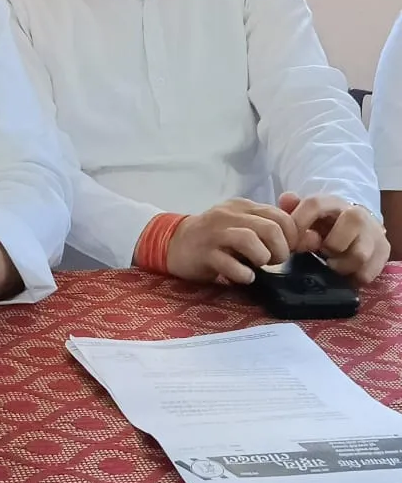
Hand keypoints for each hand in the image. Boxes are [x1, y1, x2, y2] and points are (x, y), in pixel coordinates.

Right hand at [166, 199, 296, 283]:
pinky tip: (245, 276)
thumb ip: (272, 228)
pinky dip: (243, 273)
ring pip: (250, 239)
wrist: (173, 243)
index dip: (292, 236)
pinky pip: (229, 263)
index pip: (280, 215)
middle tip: (274, 260)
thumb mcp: (243, 226)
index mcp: (242, 206)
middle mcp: (228, 215)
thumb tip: (309, 238)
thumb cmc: (215, 238)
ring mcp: (214, 234)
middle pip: (269, 227)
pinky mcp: (204, 254)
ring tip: (259, 265)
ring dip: (263, 257)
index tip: (287, 249)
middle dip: (280, 249)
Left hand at [283, 193, 388, 284]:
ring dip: (340, 266)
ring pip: (358, 256)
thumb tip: (286, 199)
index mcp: (332, 202)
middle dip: (327, 247)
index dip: (298, 223)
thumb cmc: (326, 223)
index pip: (314, 204)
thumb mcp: (307, 214)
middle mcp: (356, 214)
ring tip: (332, 264)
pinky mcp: (384, 251)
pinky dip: (352, 278)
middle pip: (341, 234)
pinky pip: (367, 273)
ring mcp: (373, 233)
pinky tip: (345, 272)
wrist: (358, 226)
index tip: (291, 242)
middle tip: (321, 253)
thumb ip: (292, 208)